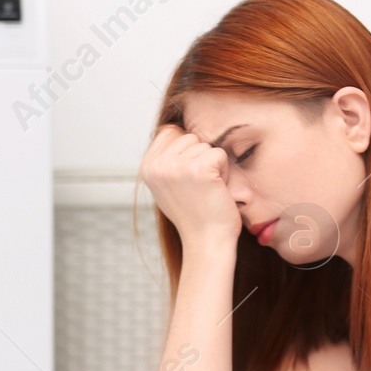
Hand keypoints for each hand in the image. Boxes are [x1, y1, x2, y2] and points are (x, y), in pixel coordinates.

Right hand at [138, 123, 242, 246]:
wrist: (207, 241)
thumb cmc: (194, 216)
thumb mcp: (167, 185)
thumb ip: (166, 159)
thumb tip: (173, 128)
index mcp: (147, 167)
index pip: (170, 133)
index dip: (187, 152)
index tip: (188, 179)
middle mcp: (157, 165)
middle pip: (188, 136)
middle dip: (200, 158)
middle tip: (200, 187)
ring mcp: (176, 166)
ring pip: (204, 144)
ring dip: (213, 166)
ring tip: (207, 190)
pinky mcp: (198, 168)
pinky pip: (218, 153)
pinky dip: (224, 171)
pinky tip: (217, 190)